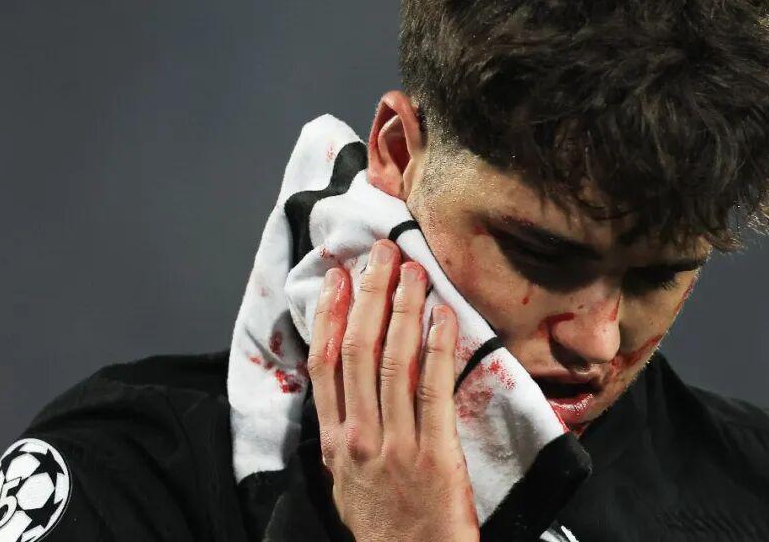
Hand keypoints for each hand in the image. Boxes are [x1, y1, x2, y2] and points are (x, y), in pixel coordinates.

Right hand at [306, 239, 479, 541]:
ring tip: (413, 271)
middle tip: (381, 253)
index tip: (338, 276)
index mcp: (334, 440)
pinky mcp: (434, 453)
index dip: (331, 314)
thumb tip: (346, 383)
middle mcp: (358, 436)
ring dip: (403, 309)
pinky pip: (433, 388)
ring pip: (393, 361)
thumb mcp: (345, 479)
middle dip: (370, 295)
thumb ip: (344, 431)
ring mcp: (395, 443)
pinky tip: (443, 315)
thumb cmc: (382, 526)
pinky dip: (437, 347)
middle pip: (358, 349)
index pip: (324, 363)